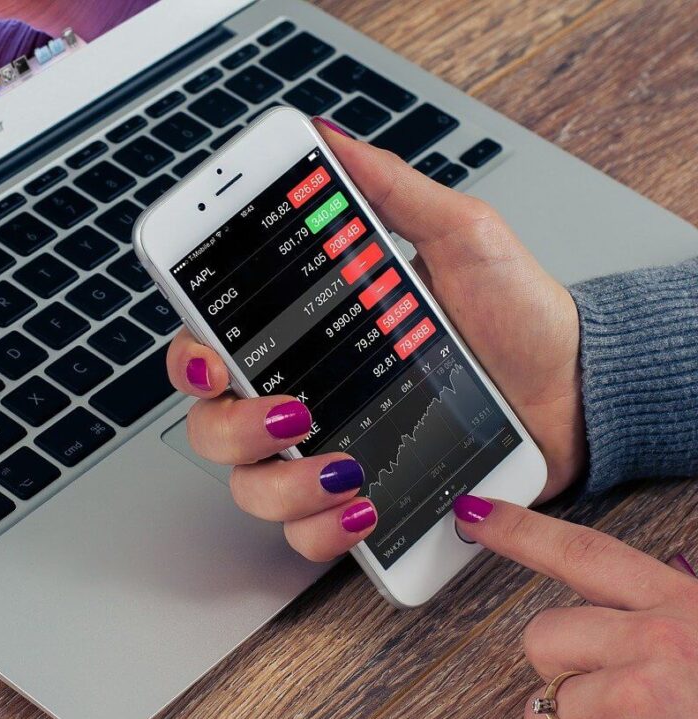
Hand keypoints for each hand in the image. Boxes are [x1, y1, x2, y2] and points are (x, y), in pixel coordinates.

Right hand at [165, 122, 585, 560]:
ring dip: (286, 486)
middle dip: (236, 427)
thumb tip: (328, 138)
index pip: (211, 346)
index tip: (212, 362)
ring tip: (348, 468)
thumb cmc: (516, 313)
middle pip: (212, 426)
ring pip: (251, 488)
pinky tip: (364, 505)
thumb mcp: (459, 235)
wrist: (574, 388)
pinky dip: (323, 530)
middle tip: (294, 413)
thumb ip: (389, 191)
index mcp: (305, 334)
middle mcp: (302, 396)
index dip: (190, 359)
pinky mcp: (359, 501)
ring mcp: (324, 454)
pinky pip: (307, 534)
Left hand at [454, 494, 697, 718]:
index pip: (584, 553)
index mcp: (686, 606)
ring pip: (544, 705)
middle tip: (621, 704)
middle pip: (542, 635)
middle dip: (563, 673)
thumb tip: (605, 624)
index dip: (522, 530)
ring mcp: (642, 696)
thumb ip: (663, 626)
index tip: (473, 513)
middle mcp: (661, 640)